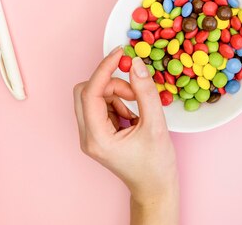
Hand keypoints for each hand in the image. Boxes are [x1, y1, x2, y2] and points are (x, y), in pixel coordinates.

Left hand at [73, 48, 178, 222]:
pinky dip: (117, 102)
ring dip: (116, 94)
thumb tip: (135, 64)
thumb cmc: (156, 164)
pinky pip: (101, 106)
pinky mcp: (98, 133)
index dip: (105, 69)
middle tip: (134, 91)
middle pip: (85, 92)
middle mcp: (87, 136)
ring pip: (93, 97)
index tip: (121, 53)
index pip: (91, 92)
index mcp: (97, 137)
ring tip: (137, 109)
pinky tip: (133, 116)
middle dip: (111, 84)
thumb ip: (145, 92)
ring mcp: (91, 136)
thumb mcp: (156, 125)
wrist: (155, 188)